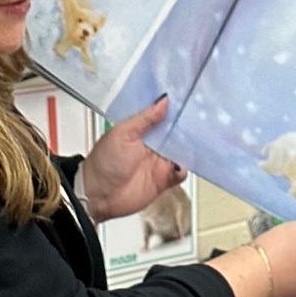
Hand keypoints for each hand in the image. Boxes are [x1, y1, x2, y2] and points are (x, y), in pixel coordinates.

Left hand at [77, 98, 184, 222]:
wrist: (99, 194)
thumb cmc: (103, 163)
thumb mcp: (123, 133)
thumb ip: (145, 118)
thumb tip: (162, 102)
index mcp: (142, 131)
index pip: (164, 117)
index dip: (175, 111)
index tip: (187, 103)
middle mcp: (152, 146)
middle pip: (176, 135)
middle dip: (186, 130)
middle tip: (196, 124)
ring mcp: (158, 164)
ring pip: (181, 154)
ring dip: (188, 150)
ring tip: (192, 146)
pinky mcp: (162, 181)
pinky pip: (179, 174)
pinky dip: (183, 171)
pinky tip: (179, 168)